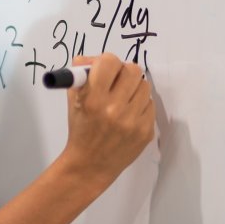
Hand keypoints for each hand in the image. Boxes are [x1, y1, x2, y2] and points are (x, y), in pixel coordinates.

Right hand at [62, 53, 154, 185]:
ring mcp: (132, 122)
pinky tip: (129, 114)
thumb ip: (81, 75)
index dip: (106, 62)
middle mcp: (114, 110)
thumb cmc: (81, 130)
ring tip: (124, 99)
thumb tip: (91, 58)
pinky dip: (140, 105)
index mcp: (93, 100)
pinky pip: (150, 104)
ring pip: (144, 86)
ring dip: (134, 88)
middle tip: (118, 81)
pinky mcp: (145, 132)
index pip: (109, 62)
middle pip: (133, 70)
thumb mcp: (74, 101)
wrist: (90, 165)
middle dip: (124, 72)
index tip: (105, 69)